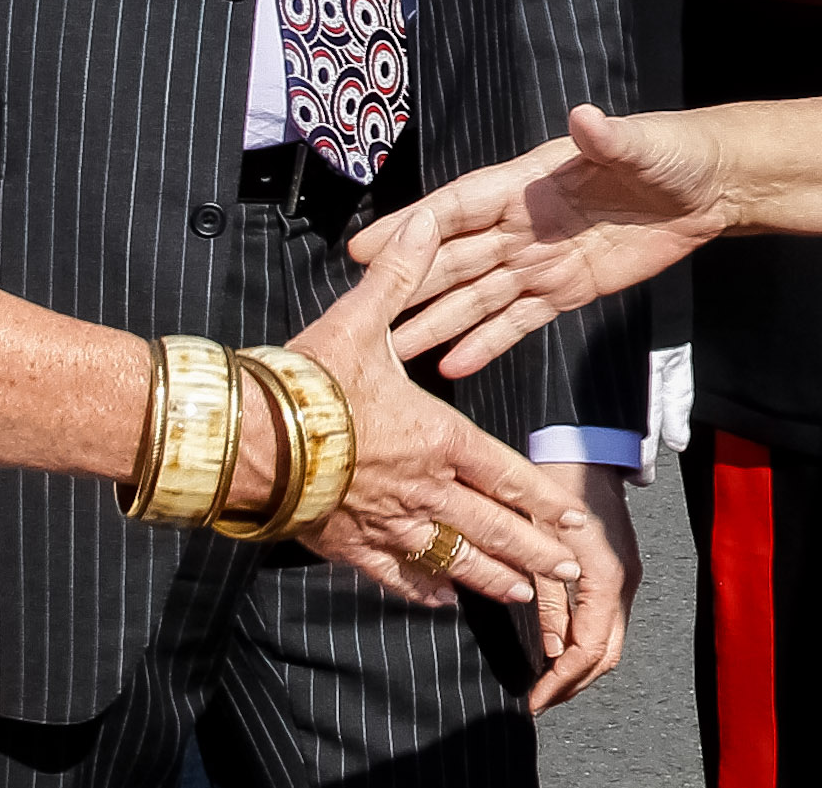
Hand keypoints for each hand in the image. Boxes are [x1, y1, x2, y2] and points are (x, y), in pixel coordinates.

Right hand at [284, 214, 592, 611]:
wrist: (248, 437)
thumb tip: (424, 223)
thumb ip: (397, 278)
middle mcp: (424, 488)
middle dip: (535, 553)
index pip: (505, 473)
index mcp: (437, 436)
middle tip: (570, 574)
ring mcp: (388, 522)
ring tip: (522, 595)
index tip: (573, 522)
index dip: (542, 499)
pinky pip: (395, 574)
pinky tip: (438, 599)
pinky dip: (421, 588)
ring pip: (454, 559)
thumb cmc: (307, 381)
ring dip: (491, 577)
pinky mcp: (349, 545)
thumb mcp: (358, 321)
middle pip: (492, 527)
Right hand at [350, 104, 730, 377]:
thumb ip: (608, 139)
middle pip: (454, 259)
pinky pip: (518, 321)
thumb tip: (585, 118)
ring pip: (476, 296)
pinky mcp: (567, 289)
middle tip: (363, 316)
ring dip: (437, 321)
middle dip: (409, 286)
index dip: (410, 228)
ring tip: (395, 352)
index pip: (457, 208)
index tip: (366, 250)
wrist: (708, 188)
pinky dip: (486, 343)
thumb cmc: (670, 153)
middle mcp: (522, 223)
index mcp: (528, 183)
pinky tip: (454, 367)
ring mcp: (541, 259)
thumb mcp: (641, 144)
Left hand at [520, 462, 638, 712]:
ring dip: (578, 664)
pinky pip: (604, 617)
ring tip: (544, 680)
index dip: (561, 681)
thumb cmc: (556, 482)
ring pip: (608, 639)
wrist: (580, 443)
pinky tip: (557, 644)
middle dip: (573, 683)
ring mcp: (624, 575)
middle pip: (606, 654)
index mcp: (607, 579)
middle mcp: (623, 582)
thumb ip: (546, 600)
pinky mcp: (616, 567)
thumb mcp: (539, 544)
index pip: (589, 650)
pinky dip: (583, 639)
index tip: (535, 700)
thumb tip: (549, 648)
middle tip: (539, 699)